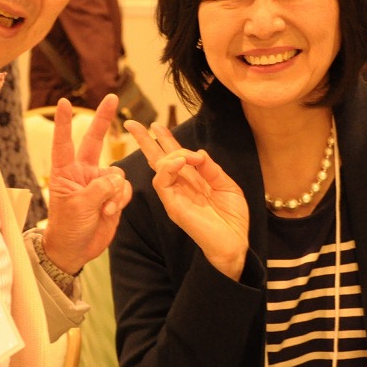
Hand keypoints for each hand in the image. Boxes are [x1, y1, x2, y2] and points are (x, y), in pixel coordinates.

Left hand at [42, 95, 132, 273]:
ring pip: (117, 173)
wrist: (76, 250)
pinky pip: (124, 188)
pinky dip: (120, 200)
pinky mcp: (112, 196)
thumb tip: (116, 178)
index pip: (63, 143)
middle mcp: (82, 173)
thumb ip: (99, 188)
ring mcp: (98, 183)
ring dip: (115, 192)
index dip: (63, 122)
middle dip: (104, 120)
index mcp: (65, 172)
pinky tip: (110, 212)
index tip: (62, 103)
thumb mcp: (79, 206)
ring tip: (104, 209)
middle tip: (112, 98)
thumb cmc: (67, 228)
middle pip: (94, 141)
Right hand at [124, 119, 248, 278]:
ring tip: (184, 155)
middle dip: (144, 140)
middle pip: (157, 159)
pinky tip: (180, 161)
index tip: (156, 125)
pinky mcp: (173, 206)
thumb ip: (211, 168)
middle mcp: (179, 187)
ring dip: (169, 155)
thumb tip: (197, 153)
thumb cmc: (232, 218)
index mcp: (192, 180)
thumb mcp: (226, 185)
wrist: (235, 243)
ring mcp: (174, 197)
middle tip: (132, 123)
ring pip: (158, 168)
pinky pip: (162, 182)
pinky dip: (168, 167)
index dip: (165, 139)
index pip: (174, 156)